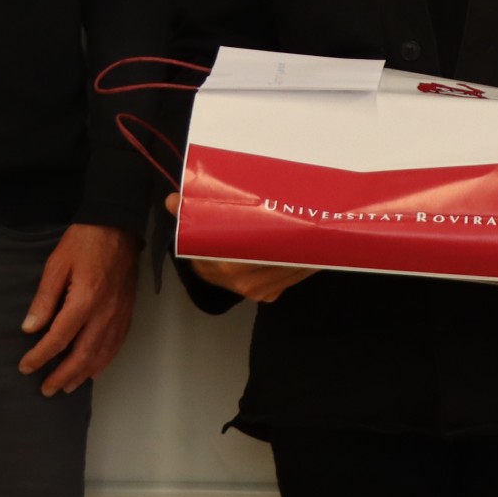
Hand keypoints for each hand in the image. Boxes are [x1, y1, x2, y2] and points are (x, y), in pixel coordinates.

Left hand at [18, 223, 141, 395]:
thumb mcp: (56, 264)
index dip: (40, 356)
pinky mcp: (128, 312)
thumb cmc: (84, 241)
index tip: (26, 367)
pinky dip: (104, 361)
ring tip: (67, 387)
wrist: (118, 225)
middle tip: (46, 390)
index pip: (58, 338)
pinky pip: (116, 344)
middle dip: (62, 375)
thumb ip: (44, 298)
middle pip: (82, 355)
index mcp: (84, 300)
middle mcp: (104, 313)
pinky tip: (94, 370)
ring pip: (102, 354)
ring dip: (83, 374)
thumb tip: (30, 328)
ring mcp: (119, 314)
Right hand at [167, 195, 315, 302]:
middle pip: (283, 258)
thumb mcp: (196, 225)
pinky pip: (293, 280)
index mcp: (226, 264)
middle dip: (303, 241)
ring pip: (292, 270)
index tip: (299, 220)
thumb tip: (172, 200)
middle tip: (320, 220)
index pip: (259, 247)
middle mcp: (244, 280)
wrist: (205, 271)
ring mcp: (258, 291)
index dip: (282, 234)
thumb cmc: (205, 243)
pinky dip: (307, 265)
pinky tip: (319, 251)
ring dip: (311, 253)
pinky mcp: (268, 296)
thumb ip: (189, 211)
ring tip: (326, 233)